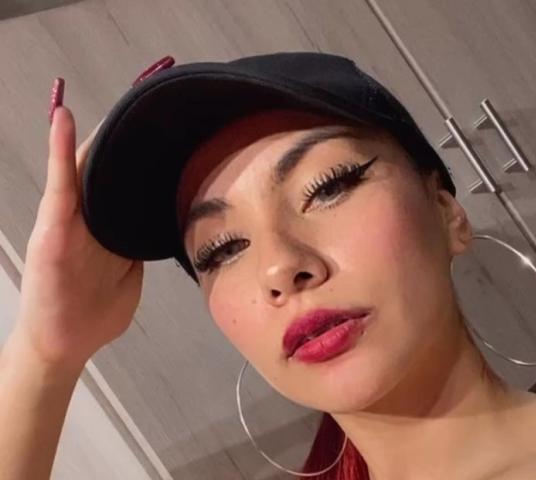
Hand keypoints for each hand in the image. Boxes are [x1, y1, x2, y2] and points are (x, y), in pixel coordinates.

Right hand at [11, 104, 143, 371]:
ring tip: (124, 95)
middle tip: (153, 93)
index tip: (169, 127)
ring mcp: (68, 220)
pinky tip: (62, 117)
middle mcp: (89, 216)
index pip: (127, 180)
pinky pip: (59, 185)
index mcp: (109, 225)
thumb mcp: (128, 275)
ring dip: (98, 131)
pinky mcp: (52, 230)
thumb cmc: (93, 313)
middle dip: (128, 134)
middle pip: (109, 166)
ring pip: (85, 166)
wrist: (64, 346)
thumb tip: (161, 228)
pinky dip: (60, 151)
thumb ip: (139, 247)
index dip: (144, 154)